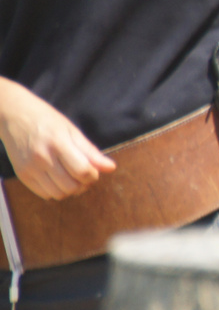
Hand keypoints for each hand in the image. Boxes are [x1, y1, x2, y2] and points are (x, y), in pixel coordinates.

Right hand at [0, 79, 115, 199]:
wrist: (15, 116)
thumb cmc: (48, 120)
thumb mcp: (72, 130)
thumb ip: (91, 151)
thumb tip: (111, 168)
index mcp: (58, 143)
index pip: (82, 170)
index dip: (93, 175)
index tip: (94, 170)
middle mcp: (42, 158)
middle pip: (71, 186)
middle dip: (84, 184)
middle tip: (85, 175)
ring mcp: (30, 168)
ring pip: (58, 194)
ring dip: (70, 190)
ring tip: (73, 177)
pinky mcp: (22, 176)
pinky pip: (44, 194)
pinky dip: (56, 190)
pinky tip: (58, 178)